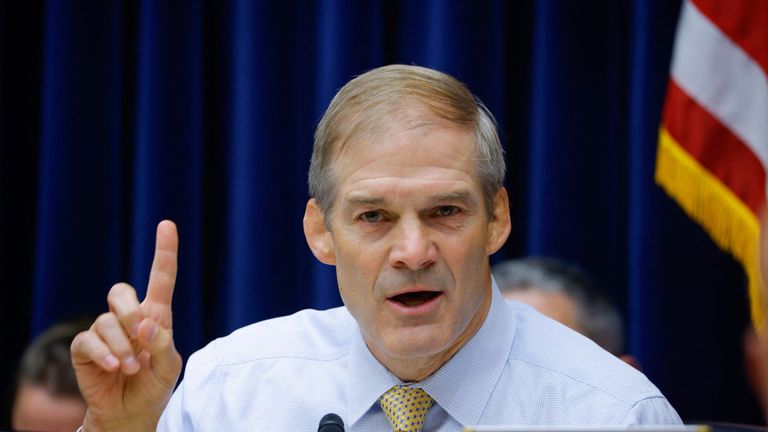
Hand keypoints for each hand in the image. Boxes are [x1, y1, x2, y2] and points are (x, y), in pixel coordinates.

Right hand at [71, 220, 182, 431]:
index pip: (160, 278)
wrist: (132, 412)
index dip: (164, 251)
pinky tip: (114, 368)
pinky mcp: (86, 348)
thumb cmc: (154, 384)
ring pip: (106, 320)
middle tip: (141, 336)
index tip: (166, 225)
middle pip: (120, 292)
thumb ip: (162, 344)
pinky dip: (104, 354)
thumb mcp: (168, 366)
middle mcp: (128, 318)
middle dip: (130, 312)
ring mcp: (105, 331)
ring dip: (121, 346)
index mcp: (155, 316)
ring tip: (130, 369)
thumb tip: (146, 325)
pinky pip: (89, 340)